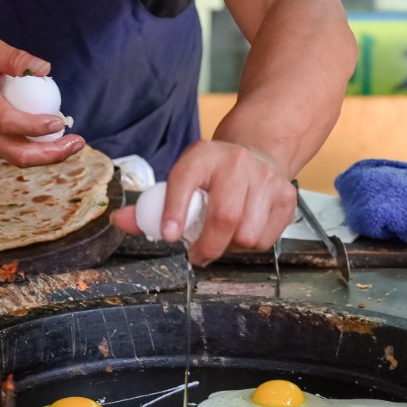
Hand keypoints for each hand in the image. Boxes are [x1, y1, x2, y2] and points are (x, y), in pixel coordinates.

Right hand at [0, 35, 84, 166]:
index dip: (35, 127)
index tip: (59, 121)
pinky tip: (43, 135)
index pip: (8, 123)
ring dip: (45, 154)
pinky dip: (29, 148)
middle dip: (52, 154)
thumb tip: (44, 69)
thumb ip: (14, 57)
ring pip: (15, 158)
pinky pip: (7, 153)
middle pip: (16, 154)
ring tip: (68, 141)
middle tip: (77, 143)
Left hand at [113, 140, 296, 265]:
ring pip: (248, 234)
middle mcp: (237, 163)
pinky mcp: (286, 198)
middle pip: (225, 217)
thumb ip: (151, 203)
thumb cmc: (212, 173)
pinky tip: (242, 231)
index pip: (184, 180)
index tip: (168, 236)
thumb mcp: (183, 176)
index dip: (175, 211)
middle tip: (197, 255)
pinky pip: (266, 240)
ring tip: (222, 238)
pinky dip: (251, 246)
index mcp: (202, 155)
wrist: (258, 151)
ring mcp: (266, 179)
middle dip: (208, 246)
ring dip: (231, 247)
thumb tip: (120, 220)